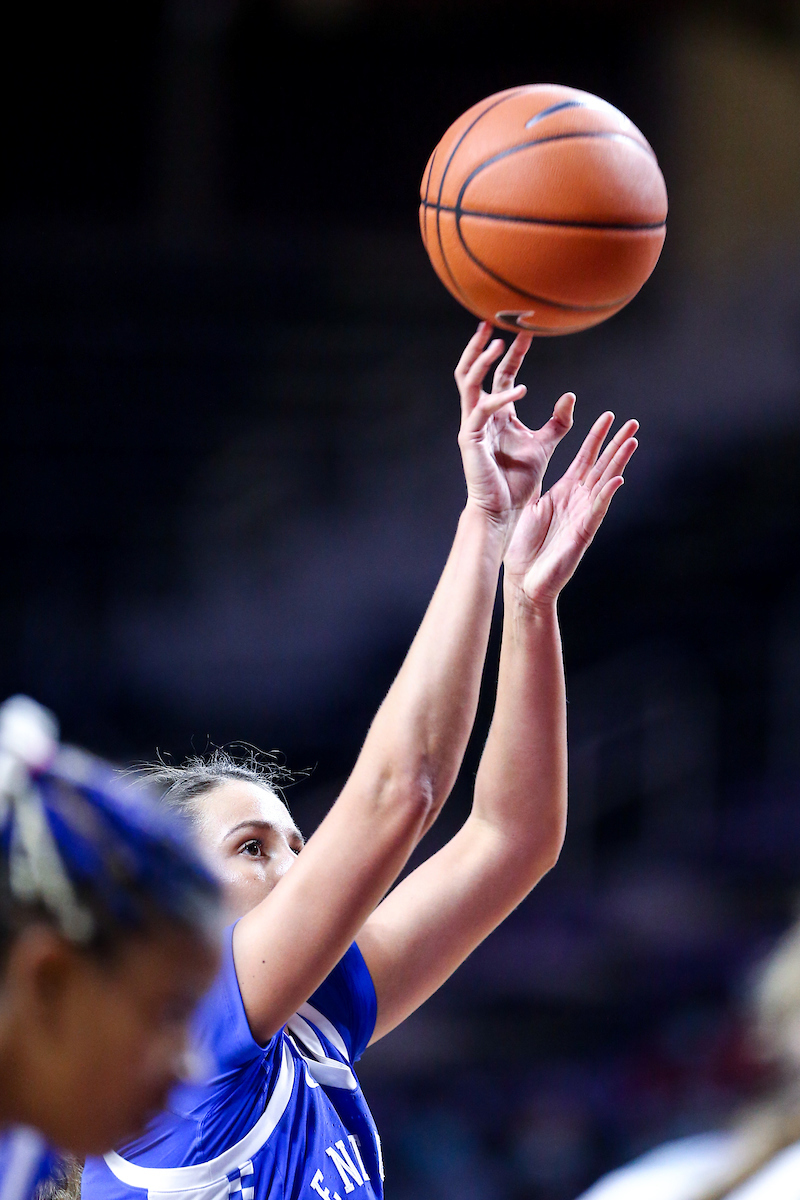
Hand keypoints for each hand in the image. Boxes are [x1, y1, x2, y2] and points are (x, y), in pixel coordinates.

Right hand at [456, 322, 574, 535]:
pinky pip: (482, 410)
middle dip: (481, 345)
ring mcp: (472, 425)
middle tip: (493, 321)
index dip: (513, 352)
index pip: (501, 373)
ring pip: (467, 382)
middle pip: (473, 370)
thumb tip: (570, 396)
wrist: (505, 509)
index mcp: (497, 413)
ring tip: (497, 343)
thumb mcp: (545, 444)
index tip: (527, 331)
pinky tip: (521, 389)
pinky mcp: (470, 439)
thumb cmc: (520, 480)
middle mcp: (480, 414)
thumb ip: (558, 421)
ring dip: (480, 360)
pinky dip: (501, 397)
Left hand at [504, 411, 637, 607]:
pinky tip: (617, 479)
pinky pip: (597, 510)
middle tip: (632, 421)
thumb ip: (541, 487)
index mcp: (565, 492)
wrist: (523, 580)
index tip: (608, 416)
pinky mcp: (583, 533)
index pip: (585, 458)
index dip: (596, 437)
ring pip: (605, 483)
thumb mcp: (533, 507)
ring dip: (619, 462)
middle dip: (616, 443)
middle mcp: (578, 500)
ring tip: (632, 441)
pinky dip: (606, 495)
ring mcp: (583, 516)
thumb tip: (532, 464)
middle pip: (602, 466)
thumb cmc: (525, 547)